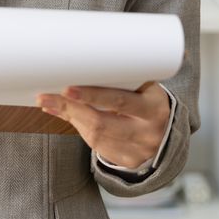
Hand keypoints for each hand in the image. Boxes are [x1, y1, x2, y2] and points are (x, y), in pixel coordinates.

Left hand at [36, 81, 170, 168]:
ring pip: (96, 137)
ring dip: (71, 118)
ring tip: (51, 103)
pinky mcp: (129, 161)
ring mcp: (139, 150)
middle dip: (70, 108)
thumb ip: (122, 76)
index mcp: (154, 107)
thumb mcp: (145, 87)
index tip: (68, 88)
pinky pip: (98, 147)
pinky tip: (68, 116)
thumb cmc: (149, 100)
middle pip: (102, 122)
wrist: (171, 131)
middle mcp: (148, 131)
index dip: (93, 95)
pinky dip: (80, 130)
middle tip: (46, 97)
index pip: (120, 101)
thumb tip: (83, 57)